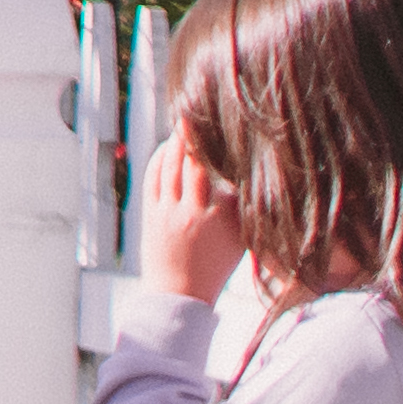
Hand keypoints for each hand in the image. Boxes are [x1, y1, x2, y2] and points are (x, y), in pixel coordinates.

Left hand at [138, 121, 247, 304]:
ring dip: (174, 143)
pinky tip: (166, 147)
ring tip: (182, 122)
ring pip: (169, 168)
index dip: (216, 146)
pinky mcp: (151, 215)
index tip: (222, 124)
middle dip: (192, 135)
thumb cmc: (218, 263)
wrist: (180, 292)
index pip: (218, 171)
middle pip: (190, 163)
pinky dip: (159, 159)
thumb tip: (251, 172)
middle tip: (196, 110)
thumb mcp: (241, 235)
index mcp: (216, 216)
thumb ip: (243, 205)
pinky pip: (153, 179)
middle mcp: (190, 211)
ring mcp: (167, 212)